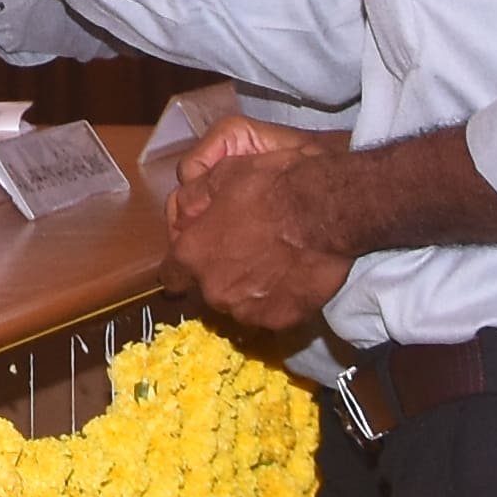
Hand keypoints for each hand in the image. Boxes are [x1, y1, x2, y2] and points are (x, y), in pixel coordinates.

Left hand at [164, 123, 360, 346]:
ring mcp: (248, 309)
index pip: (171, 274)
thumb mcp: (221, 176)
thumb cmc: (272, 186)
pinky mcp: (280, 320)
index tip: (199, 256)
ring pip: (240, 303)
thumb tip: (181, 218)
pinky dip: (278, 299)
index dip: (185, 264)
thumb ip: (192, 202)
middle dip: (222, 273)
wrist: (325, 211)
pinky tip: (292, 276)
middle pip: (209, 288)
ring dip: (249, 288)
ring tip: (274, 262)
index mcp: (193, 255)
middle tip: (248, 249)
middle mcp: (215, 289)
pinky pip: (271, 312)